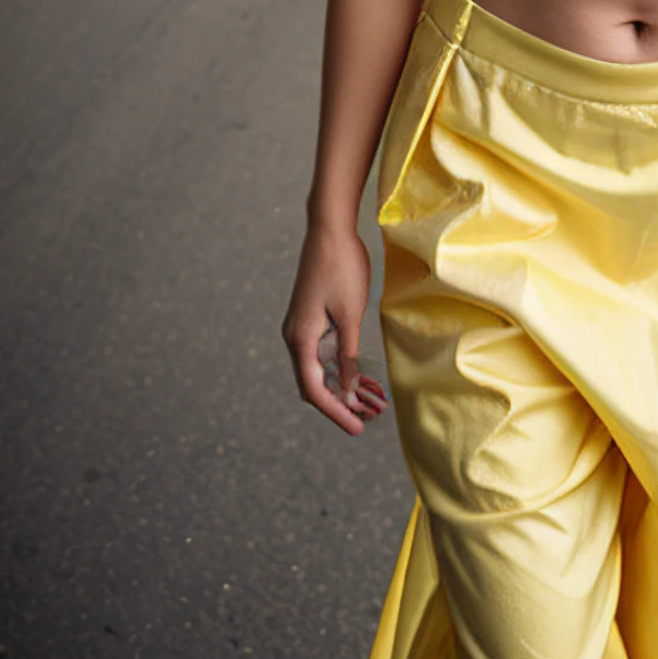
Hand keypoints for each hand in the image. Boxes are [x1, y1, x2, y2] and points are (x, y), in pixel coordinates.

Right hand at [282, 223, 387, 436]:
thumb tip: (348, 388)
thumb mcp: (350, 314)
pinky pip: (318, 353)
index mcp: (300, 337)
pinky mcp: (309, 318)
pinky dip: (335, 369)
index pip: (313, 388)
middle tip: (363, 420)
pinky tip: (355, 375)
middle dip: (335, 404)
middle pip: (310, 383)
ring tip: (363, 403)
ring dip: (336, 387)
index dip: (335, 412)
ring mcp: (300, 326)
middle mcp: (294, 335)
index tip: (356, 428)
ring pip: (314, 369)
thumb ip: (348, 353)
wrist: (329, 230)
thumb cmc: (342, 268)